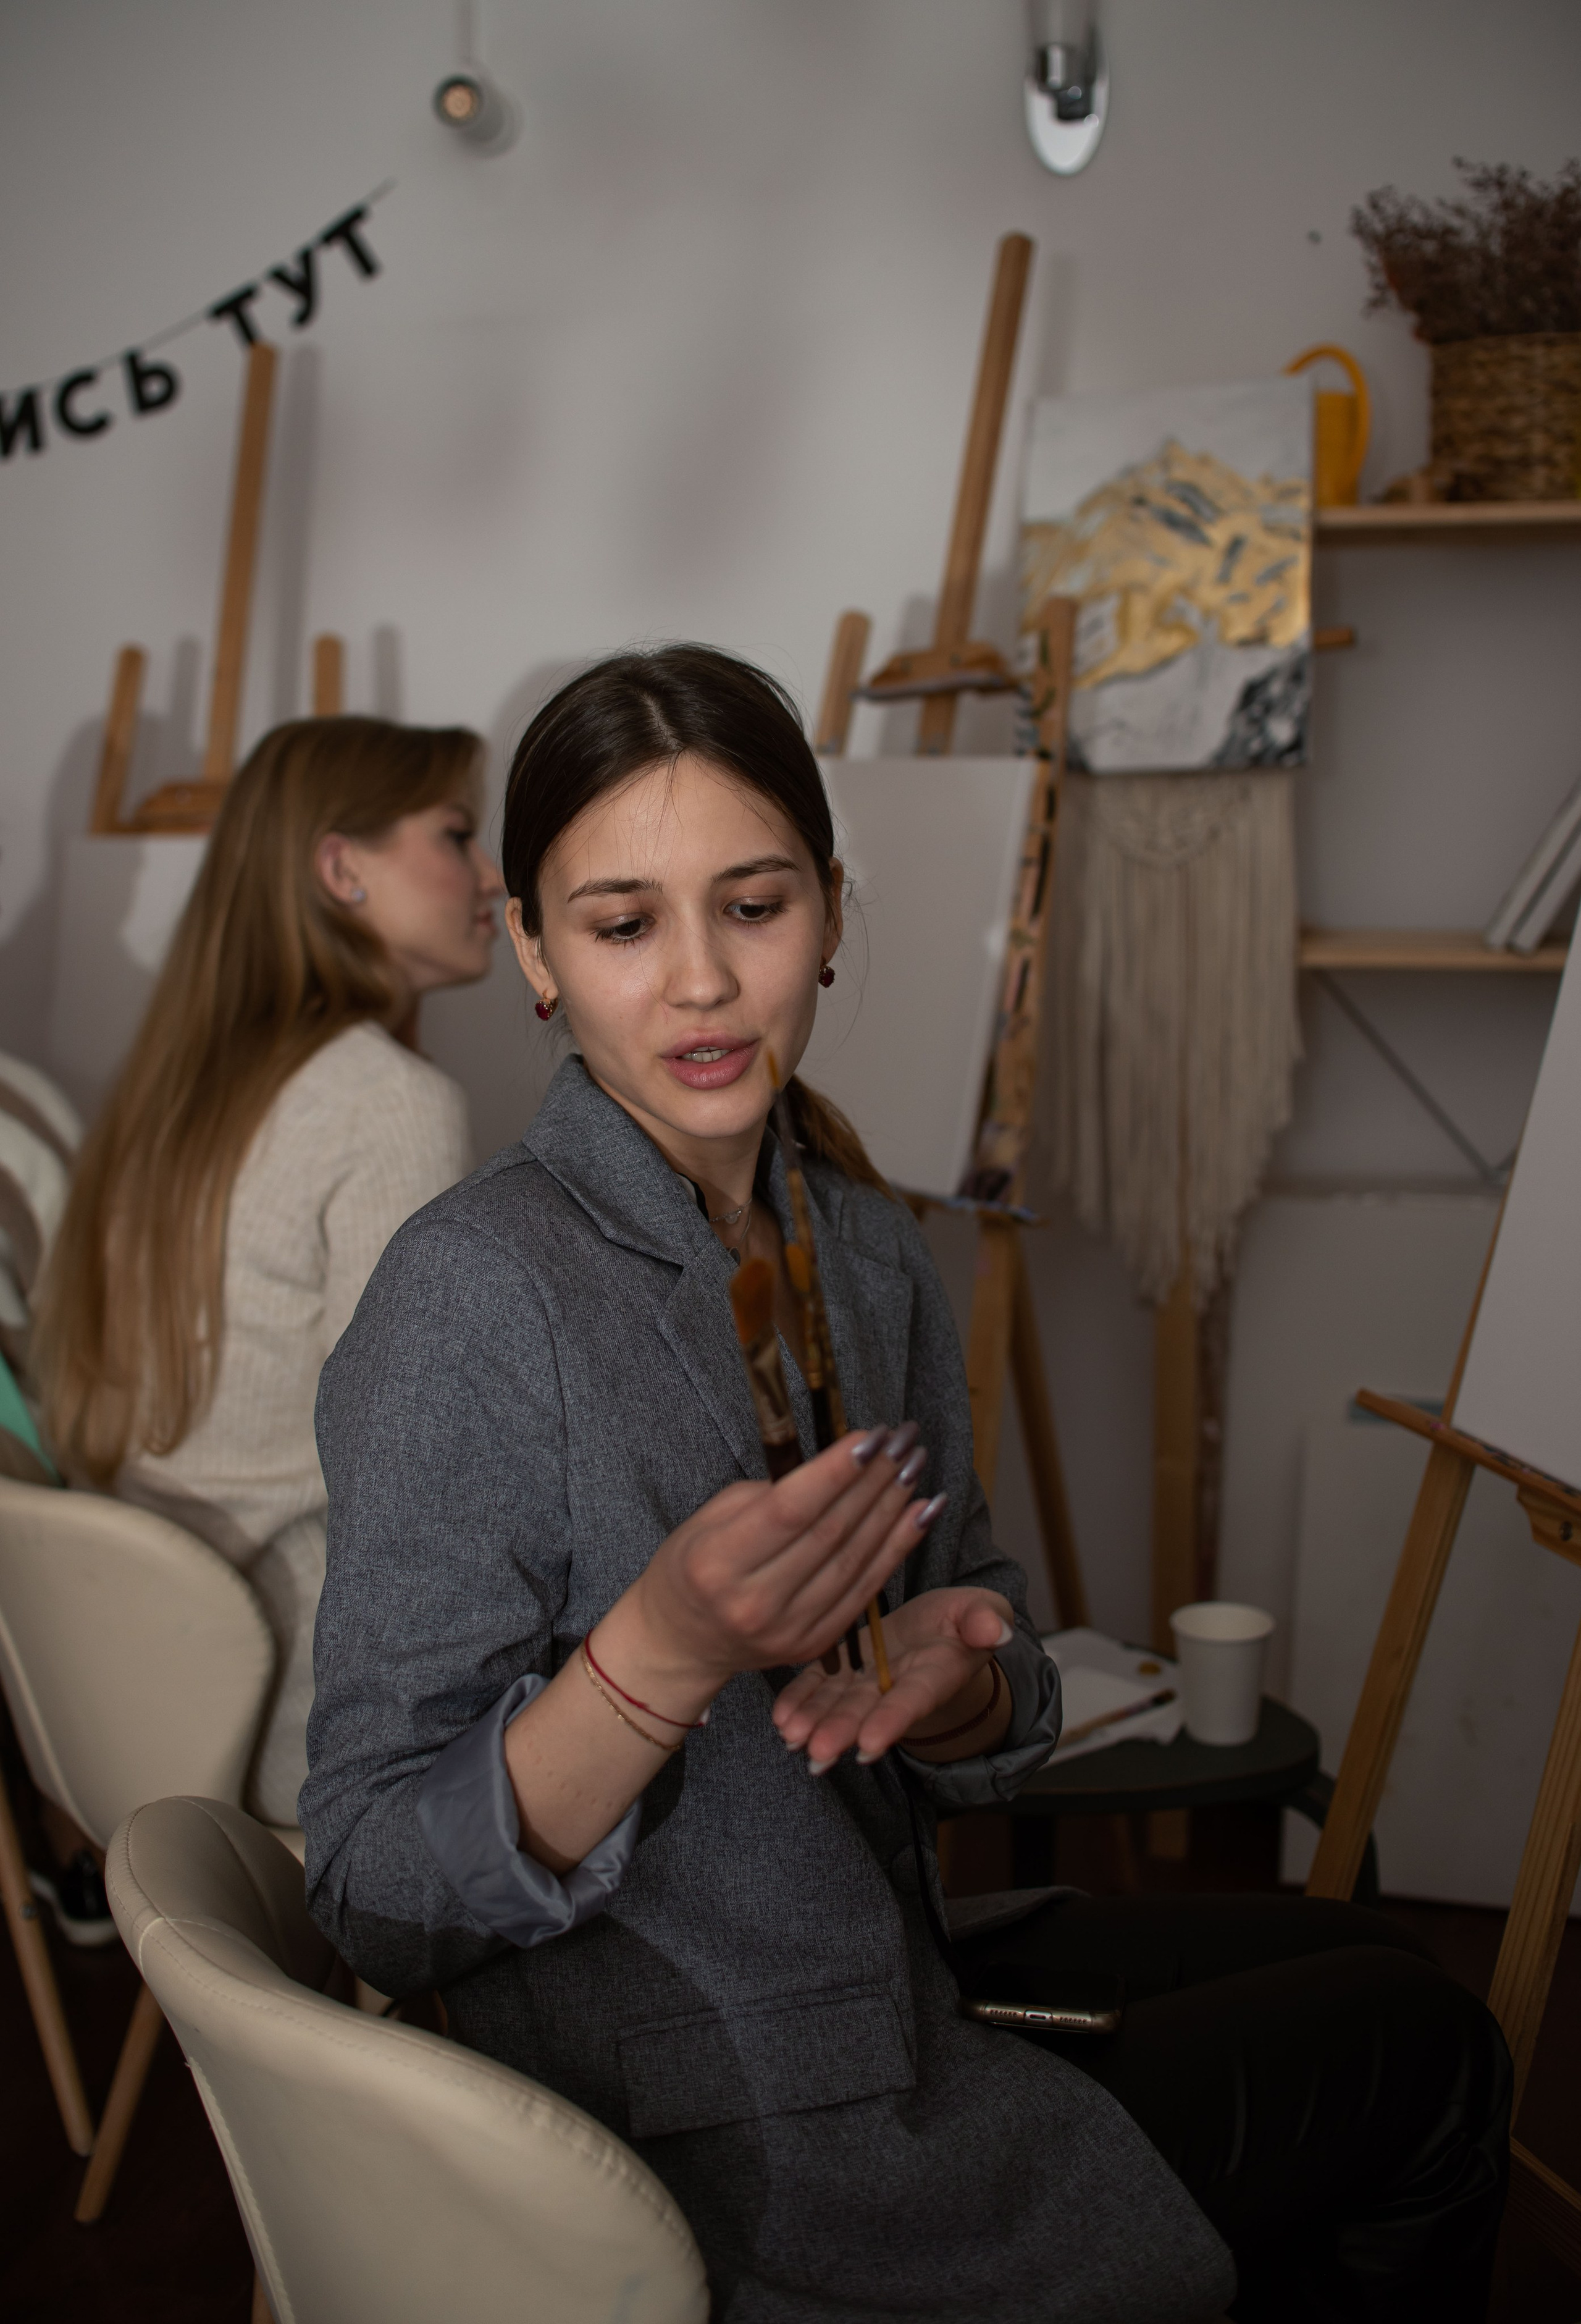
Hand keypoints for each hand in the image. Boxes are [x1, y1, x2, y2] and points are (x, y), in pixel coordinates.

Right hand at [604, 1424, 943, 1705]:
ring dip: (893, 1509)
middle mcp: (755, 1603)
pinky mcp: (814, 1644)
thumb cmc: (691, 1566)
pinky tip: (919, 1513)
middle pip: (830, 1533)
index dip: (836, 1472)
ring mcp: (789, 1630)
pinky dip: (897, 1548)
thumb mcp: (709, 1519)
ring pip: (856, 1561)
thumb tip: (836, 1467)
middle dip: (874, 1480)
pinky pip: (865, 1590)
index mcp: (718, 1563)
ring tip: (914, 1466)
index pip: (790, 1511)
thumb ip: (769, 1495)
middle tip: (903, 1440)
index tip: (871, 1436)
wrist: (681, 1644)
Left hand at [771, 1587, 1014, 1771]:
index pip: (912, 1700)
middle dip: (842, 1731)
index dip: (892, 1720)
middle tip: (817, 1753)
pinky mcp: (843, 1668)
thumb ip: (985, 1621)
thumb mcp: (983, 1611)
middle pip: (867, 1711)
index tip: (869, 1745)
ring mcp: (867, 1680)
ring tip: (790, 1737)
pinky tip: (781, 1716)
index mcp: (935, 1674)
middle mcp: (897, 1686)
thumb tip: (996, 1631)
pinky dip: (800, 1699)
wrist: (940, 1627)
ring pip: (837, 1704)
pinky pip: (819, 1685)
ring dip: (814, 1722)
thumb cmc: (964, 1619)